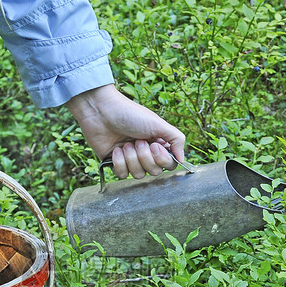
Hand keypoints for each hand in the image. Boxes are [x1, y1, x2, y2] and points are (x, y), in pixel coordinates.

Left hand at [65, 84, 185, 179]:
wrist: (101, 111)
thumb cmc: (130, 114)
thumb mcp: (158, 123)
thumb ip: (176, 140)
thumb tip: (183, 160)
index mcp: (158, 143)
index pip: (169, 164)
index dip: (162, 159)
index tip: (154, 146)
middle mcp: (146, 153)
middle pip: (154, 172)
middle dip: (145, 157)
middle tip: (138, 141)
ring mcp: (130, 159)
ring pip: (138, 175)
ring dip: (131, 158)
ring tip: (125, 143)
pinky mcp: (115, 163)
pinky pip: (122, 175)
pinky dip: (119, 162)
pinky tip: (115, 149)